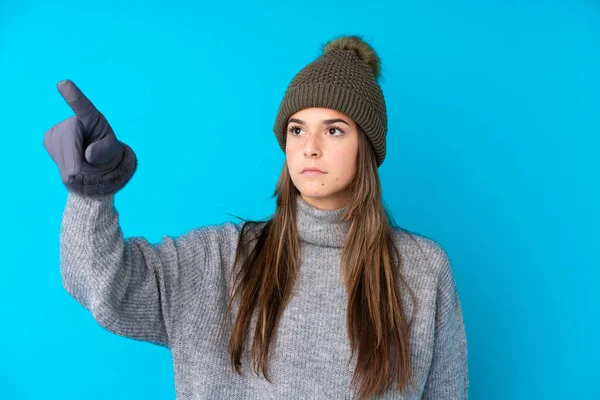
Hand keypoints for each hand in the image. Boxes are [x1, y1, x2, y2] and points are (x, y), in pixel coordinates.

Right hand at [44, 80, 136, 196]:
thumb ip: (103, 151)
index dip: (73, 96)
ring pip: (57, 144)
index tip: (64, 84)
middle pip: (67, 136)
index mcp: (93, 118)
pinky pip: (52, 149)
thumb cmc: (105, 152)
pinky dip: (61, 161)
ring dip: (66, 162)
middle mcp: (76, 119)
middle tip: (76, 173)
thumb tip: (89, 154)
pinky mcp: (50, 136)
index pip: (83, 106)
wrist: (93, 163)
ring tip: (78, 168)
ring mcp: (60, 126)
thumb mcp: (111, 152)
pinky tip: (70, 160)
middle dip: (72, 156)